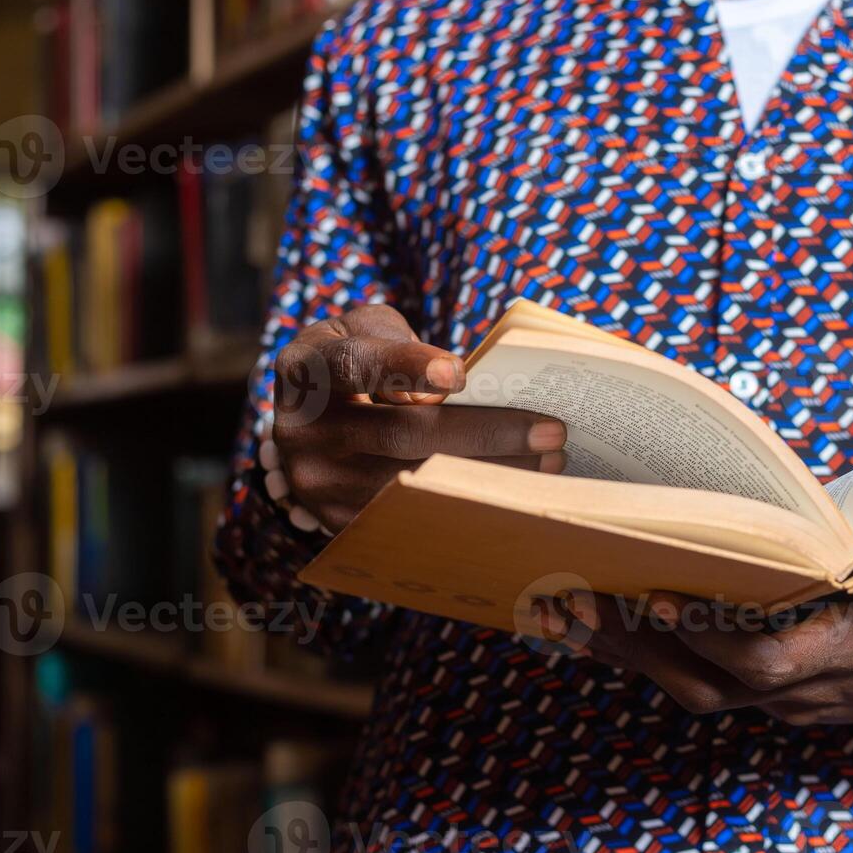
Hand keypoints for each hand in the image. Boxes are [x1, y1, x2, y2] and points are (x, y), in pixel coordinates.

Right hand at [271, 304, 567, 532]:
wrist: (304, 419)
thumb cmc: (352, 359)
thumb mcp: (362, 329)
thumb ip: (400, 342)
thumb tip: (459, 388)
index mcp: (303, 369)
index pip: (353, 366)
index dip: (406, 366)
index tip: (461, 374)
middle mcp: (302, 433)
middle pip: (401, 435)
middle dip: (484, 433)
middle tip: (551, 430)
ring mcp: (318, 486)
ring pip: (416, 485)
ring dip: (491, 475)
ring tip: (550, 462)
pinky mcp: (339, 524)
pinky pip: (415, 518)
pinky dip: (470, 504)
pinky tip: (517, 492)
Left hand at [545, 535, 852, 731]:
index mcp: (840, 656)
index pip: (761, 662)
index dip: (708, 635)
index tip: (658, 593)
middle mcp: (798, 688)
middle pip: (704, 685)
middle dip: (639, 647)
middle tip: (577, 598)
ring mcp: (777, 699)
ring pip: (690, 689)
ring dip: (628, 653)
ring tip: (566, 606)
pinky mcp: (763, 694)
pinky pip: (695, 682)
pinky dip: (646, 656)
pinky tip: (599, 624)